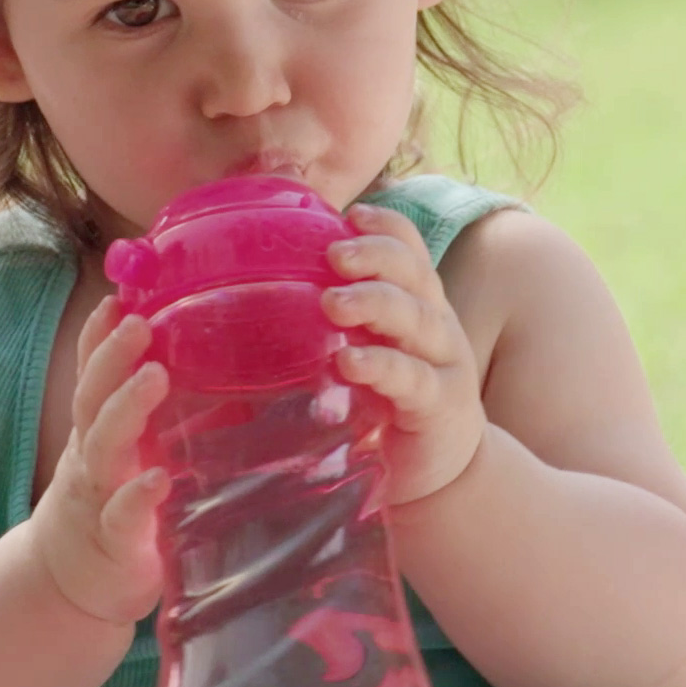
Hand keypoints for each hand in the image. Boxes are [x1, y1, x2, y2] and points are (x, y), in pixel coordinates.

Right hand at [26, 297, 169, 625]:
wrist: (66, 586)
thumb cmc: (108, 508)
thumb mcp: (122, 457)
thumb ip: (155, 419)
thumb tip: (218, 371)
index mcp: (94, 435)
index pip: (92, 377)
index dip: (99, 339)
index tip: (115, 299)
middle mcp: (90, 459)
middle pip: (93, 401)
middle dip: (112, 358)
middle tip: (138, 323)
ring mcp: (97, 499)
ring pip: (103, 449)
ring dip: (126, 409)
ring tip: (156, 376)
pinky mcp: (115, 543)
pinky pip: (123, 516)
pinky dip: (137, 495)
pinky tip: (158, 478)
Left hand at [326, 207, 487, 504]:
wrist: (436, 470)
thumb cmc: (381, 400)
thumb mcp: (358, 350)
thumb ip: (326, 324)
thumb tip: (243, 299)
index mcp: (413, 303)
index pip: (408, 251)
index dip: (386, 228)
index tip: (351, 215)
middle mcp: (433, 325)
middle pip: (414, 275)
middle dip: (375, 257)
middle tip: (333, 254)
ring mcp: (442, 364)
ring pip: (416, 320)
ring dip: (375, 303)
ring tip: (333, 303)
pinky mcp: (440, 406)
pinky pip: (413, 379)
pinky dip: (381, 367)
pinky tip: (350, 362)